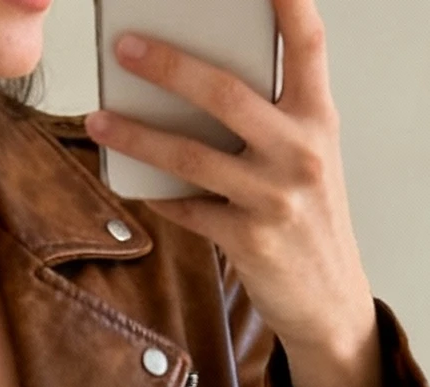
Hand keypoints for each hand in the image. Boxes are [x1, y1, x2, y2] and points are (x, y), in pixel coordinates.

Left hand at [85, 0, 382, 386]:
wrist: (330, 302)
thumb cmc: (309, 216)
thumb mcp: (306, 155)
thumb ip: (270, 114)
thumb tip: (193, 78)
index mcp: (319, 117)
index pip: (308, 41)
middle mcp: (301, 151)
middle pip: (226, 93)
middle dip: (169, 65)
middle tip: (125, 47)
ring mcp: (275, 197)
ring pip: (192, 155)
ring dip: (137, 134)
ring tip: (99, 119)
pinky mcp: (249, 239)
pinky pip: (187, 208)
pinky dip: (156, 192)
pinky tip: (132, 179)